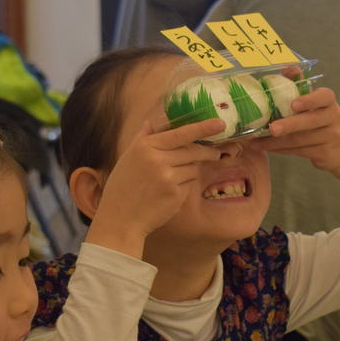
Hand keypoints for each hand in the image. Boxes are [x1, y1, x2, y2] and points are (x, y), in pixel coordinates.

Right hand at [83, 118, 230, 254]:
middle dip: (207, 153)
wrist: (120, 218)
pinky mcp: (176, 195)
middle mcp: (158, 160)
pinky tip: (168, 193)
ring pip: (194, 169)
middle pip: (193, 151)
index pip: (180, 134)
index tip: (219, 123)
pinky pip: (190, 185)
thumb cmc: (122, 187)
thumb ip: (142, 138)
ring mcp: (168, 178)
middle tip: (215, 154)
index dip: (202, 128)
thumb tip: (150, 121)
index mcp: (146, 147)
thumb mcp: (128, 157)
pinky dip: (184, 187)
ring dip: (190, 172)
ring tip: (172, 180)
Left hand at [254, 87, 339, 189]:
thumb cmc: (319, 119)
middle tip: (272, 128)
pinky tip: (266, 147)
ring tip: (256, 141)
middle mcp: (333, 117)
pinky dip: (280, 150)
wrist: (339, 149)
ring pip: (301, 140)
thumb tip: (287, 67)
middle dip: (290, 125)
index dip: (309, 100)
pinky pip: (299, 151)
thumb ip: (300, 84)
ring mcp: (330, 137)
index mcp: (329, 101)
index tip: (294, 104)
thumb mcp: (314, 102)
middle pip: (311, 121)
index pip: (324, 97)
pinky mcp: (323, 153)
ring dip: (277, 142)